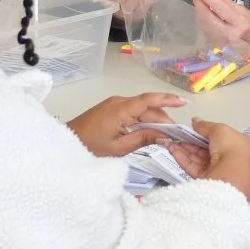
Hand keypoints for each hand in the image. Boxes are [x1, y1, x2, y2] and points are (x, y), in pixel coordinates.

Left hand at [67, 92, 186, 157]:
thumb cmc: (90, 147)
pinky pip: (131, 112)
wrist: (64, 144)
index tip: (184, 102)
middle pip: (147, 107)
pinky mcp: (110, 110)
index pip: (149, 100)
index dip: (168, 100)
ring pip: (140, 109)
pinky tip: (149, 131)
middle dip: (163, 118)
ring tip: (167, 134)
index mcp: (121, 109)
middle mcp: (119, 102)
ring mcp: (114, 104)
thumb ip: (143, 139)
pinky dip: (142, 120)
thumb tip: (164, 135)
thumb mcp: (118, 148)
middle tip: (177, 133)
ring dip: (153, 120)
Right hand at [166, 118, 249, 198]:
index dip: (211, 134)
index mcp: (245, 146)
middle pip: (211, 149)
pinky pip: (195, 168)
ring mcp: (222, 172)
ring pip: (201, 159)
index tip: (197, 129)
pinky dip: (184, 159)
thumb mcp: (219, 129)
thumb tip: (195, 121)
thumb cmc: (231, 147)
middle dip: (194, 142)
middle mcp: (235, 160)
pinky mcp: (209, 181)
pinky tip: (173, 150)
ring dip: (186, 150)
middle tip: (180, 135)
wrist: (230, 174)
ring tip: (172, 141)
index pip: (226, 138)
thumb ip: (205, 126)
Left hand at [192, 0, 249, 58]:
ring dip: (198, 10)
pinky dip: (201, 18)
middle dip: (199, 3)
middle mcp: (228, 32)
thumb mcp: (242, 9)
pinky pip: (204, 28)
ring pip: (203, 23)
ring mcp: (220, 40)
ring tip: (199, 1)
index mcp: (238, 22)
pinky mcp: (215, 43)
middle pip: (207, 16)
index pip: (219, 7)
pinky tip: (202, 12)